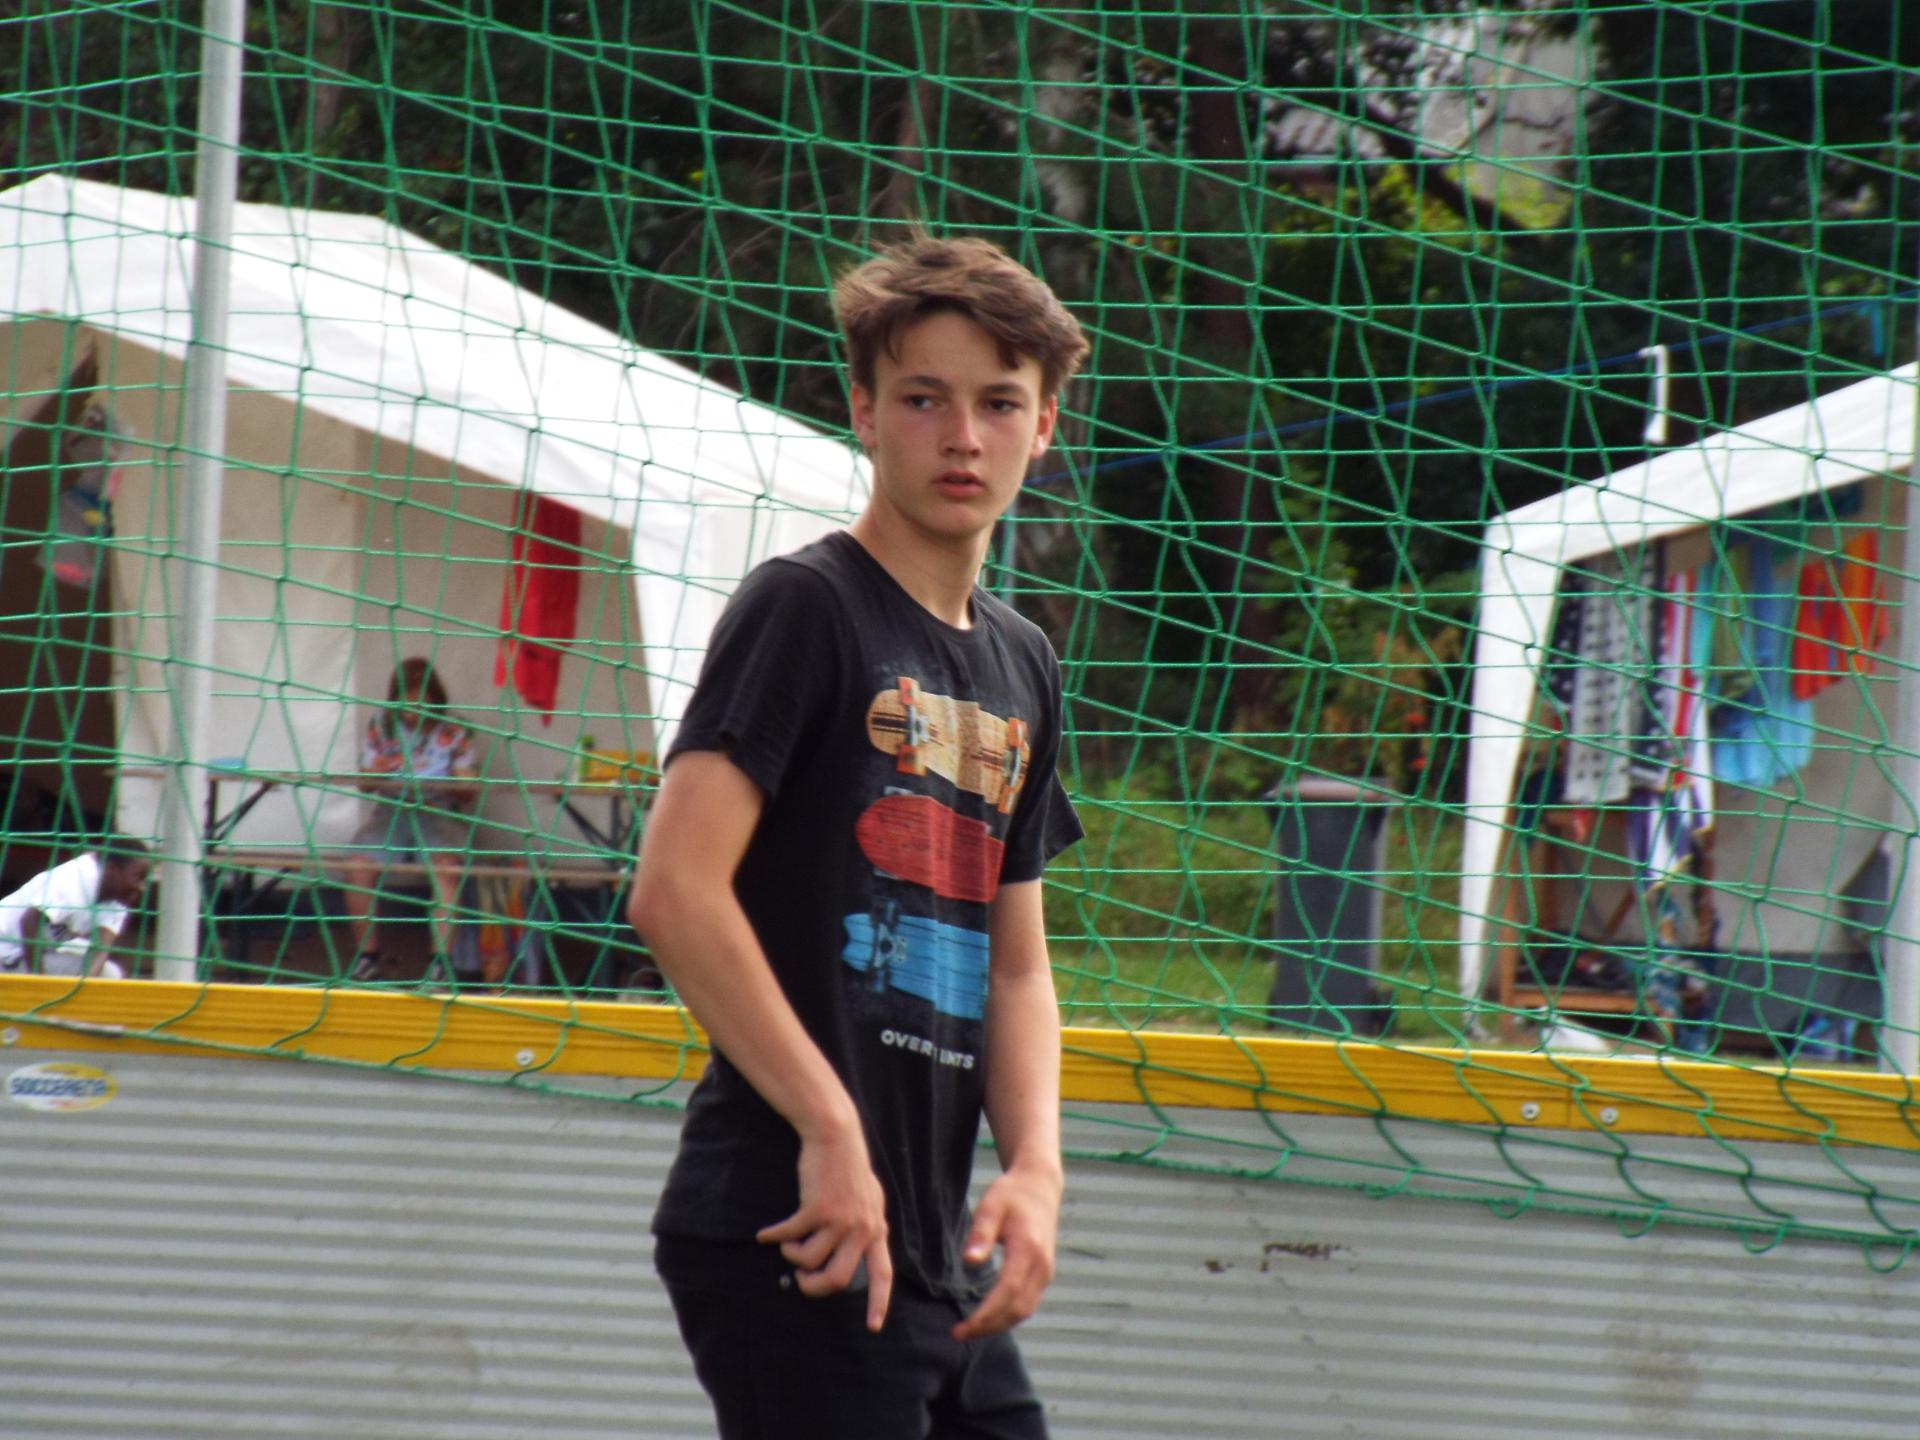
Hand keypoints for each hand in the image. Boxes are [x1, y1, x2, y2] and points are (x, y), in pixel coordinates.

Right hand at [756, 1124, 894, 1332]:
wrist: (836, 1137)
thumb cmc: (848, 1170)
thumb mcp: (869, 1199)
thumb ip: (866, 1226)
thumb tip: (859, 1253)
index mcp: (876, 1229)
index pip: (882, 1273)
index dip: (878, 1302)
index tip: (873, 1326)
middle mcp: (862, 1228)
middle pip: (837, 1279)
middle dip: (813, 1287)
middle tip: (801, 1280)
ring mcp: (840, 1220)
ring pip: (809, 1260)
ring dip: (793, 1257)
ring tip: (788, 1246)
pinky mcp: (817, 1209)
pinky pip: (789, 1235)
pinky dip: (774, 1237)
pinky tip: (765, 1235)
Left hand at [952, 1164, 1061, 1340]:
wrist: (1040, 1187)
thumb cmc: (1011, 1195)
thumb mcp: (991, 1206)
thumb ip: (980, 1234)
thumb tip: (969, 1261)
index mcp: (1028, 1249)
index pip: (1008, 1292)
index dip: (985, 1315)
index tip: (962, 1328)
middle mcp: (1042, 1265)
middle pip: (1017, 1309)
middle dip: (988, 1326)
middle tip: (958, 1334)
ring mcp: (1046, 1272)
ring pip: (1024, 1311)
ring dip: (998, 1325)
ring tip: (969, 1330)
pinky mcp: (1044, 1274)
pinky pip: (1027, 1304)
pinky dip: (1008, 1316)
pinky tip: (987, 1318)